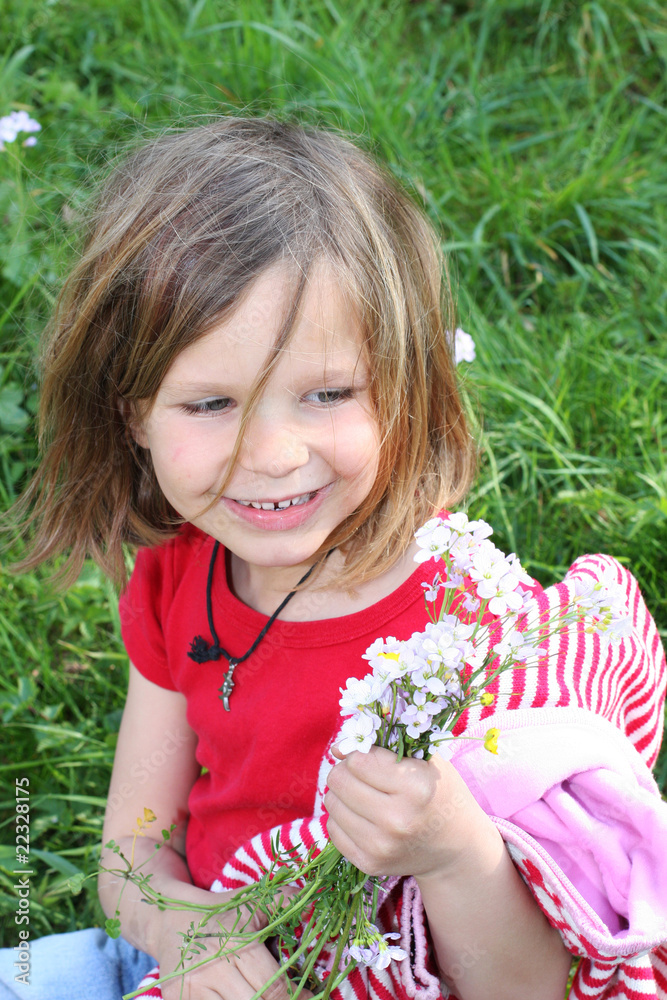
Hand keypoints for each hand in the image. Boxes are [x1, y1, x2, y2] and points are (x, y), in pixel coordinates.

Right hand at [155, 887, 313, 999]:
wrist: (170, 919)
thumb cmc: (220, 912)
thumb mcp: (253, 902)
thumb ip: (285, 902)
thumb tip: (315, 904)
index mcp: (235, 945)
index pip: (273, 988)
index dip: (298, 998)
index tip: (313, 997)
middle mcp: (212, 971)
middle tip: (298, 999)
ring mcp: (192, 992)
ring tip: (271, 999)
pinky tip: (244, 999)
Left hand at [324, 745, 491, 878]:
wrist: (457, 847)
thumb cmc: (440, 793)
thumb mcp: (425, 761)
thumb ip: (382, 747)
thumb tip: (337, 748)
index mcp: (416, 788)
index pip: (358, 761)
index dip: (360, 753)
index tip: (371, 758)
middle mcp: (397, 819)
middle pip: (340, 780)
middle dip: (346, 770)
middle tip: (362, 774)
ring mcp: (381, 846)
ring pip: (331, 803)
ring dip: (341, 793)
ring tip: (363, 794)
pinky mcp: (370, 864)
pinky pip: (333, 829)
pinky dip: (342, 817)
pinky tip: (362, 815)